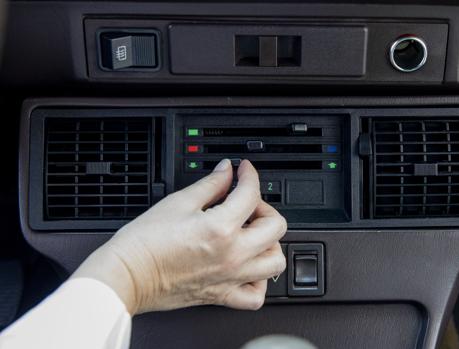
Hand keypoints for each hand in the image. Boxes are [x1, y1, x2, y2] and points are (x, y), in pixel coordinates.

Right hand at [72, 159, 286, 314]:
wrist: (127, 275)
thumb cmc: (144, 243)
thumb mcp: (178, 202)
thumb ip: (210, 185)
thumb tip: (225, 171)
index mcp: (221, 228)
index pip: (251, 194)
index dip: (249, 175)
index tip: (244, 171)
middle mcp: (232, 255)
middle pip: (275, 227)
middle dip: (265, 207)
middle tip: (247, 203)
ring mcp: (230, 277)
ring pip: (275, 262)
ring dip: (270, 243)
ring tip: (253, 234)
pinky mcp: (222, 295)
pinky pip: (255, 295)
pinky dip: (259, 280)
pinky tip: (249, 266)